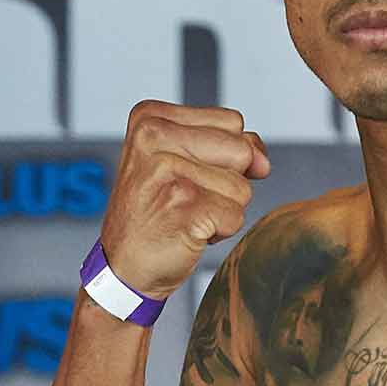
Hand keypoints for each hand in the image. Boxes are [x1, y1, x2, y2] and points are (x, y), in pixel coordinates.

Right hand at [98, 102, 272, 299]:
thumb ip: (229, 144)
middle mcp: (153, 137)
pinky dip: (219, 232)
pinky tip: (186, 231)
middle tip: (186, 198)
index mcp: (150, 117)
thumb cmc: (155, 212)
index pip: (232, 123)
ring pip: (242, 188)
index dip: (222, 156)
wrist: (123, 267)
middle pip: (242, 151)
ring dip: (222, 210)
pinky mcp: (185, 207)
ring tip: (184, 215)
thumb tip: (262, 162)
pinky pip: (236, 217)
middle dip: (227, 182)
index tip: (184, 175)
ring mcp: (168, 172)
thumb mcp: (183, 160)